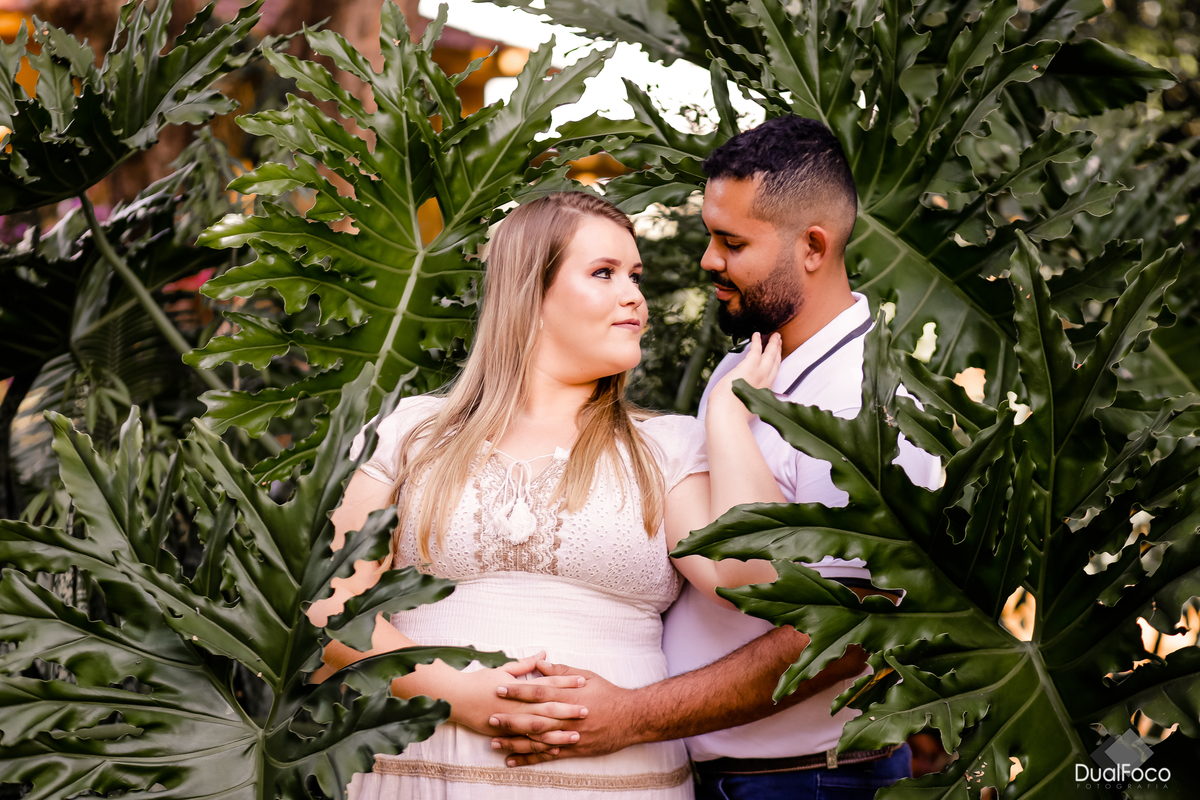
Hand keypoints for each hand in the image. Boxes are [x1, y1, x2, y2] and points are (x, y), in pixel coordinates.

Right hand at [437, 653, 588, 738]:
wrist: (455, 699)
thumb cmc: (480, 682)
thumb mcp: (503, 669)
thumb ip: (526, 664)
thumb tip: (543, 654)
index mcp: (519, 687)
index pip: (547, 684)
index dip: (565, 682)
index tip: (582, 682)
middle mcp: (516, 705)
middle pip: (547, 708)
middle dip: (568, 709)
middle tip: (587, 710)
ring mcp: (511, 721)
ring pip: (539, 729)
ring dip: (559, 732)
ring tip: (576, 734)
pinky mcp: (504, 735)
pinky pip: (526, 743)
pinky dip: (541, 746)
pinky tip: (554, 748)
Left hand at [489, 660, 641, 765]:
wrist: (631, 718)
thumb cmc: (608, 694)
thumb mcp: (587, 676)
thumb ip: (561, 671)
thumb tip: (539, 663)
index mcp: (569, 696)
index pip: (539, 692)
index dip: (519, 690)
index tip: (500, 688)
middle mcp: (567, 717)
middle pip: (535, 718)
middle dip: (511, 718)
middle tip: (491, 718)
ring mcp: (569, 735)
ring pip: (538, 740)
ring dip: (515, 742)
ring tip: (495, 742)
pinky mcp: (573, 750)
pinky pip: (547, 756)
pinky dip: (529, 759)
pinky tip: (513, 760)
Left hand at [708, 332, 781, 422]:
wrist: (728, 413)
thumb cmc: (734, 414)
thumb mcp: (747, 409)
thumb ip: (750, 402)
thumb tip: (744, 401)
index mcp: (765, 392)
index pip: (773, 374)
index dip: (776, 363)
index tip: (777, 356)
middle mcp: (766, 381)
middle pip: (775, 362)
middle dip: (778, 350)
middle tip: (779, 340)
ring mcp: (759, 373)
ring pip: (769, 355)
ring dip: (772, 344)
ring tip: (774, 335)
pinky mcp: (749, 366)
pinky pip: (755, 350)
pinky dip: (757, 341)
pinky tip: (757, 335)